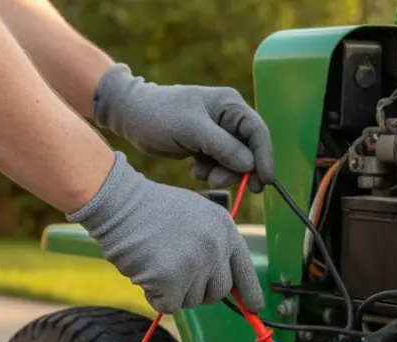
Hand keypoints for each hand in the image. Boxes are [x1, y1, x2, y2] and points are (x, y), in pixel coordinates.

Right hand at [68, 153, 264, 314]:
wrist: (121, 203)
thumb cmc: (152, 209)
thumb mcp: (196, 216)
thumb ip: (213, 245)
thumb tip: (224, 284)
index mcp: (224, 229)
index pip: (244, 270)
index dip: (249, 292)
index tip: (255, 308)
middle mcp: (216, 248)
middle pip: (218, 292)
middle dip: (199, 290)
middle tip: (177, 274)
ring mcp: (195, 265)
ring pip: (192, 301)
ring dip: (174, 291)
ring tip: (158, 262)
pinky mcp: (171, 281)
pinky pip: (169, 305)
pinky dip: (156, 297)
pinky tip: (147, 273)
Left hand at [93, 64, 273, 193]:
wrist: (132, 116)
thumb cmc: (159, 116)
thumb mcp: (191, 130)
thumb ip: (222, 146)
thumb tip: (249, 164)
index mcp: (230, 105)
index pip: (258, 132)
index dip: (264, 157)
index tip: (264, 181)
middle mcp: (229, 117)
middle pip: (249, 150)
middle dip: (237, 170)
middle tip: (218, 181)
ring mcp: (218, 133)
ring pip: (234, 162)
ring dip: (221, 173)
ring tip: (198, 173)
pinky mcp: (207, 146)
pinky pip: (219, 165)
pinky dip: (209, 172)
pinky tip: (193, 169)